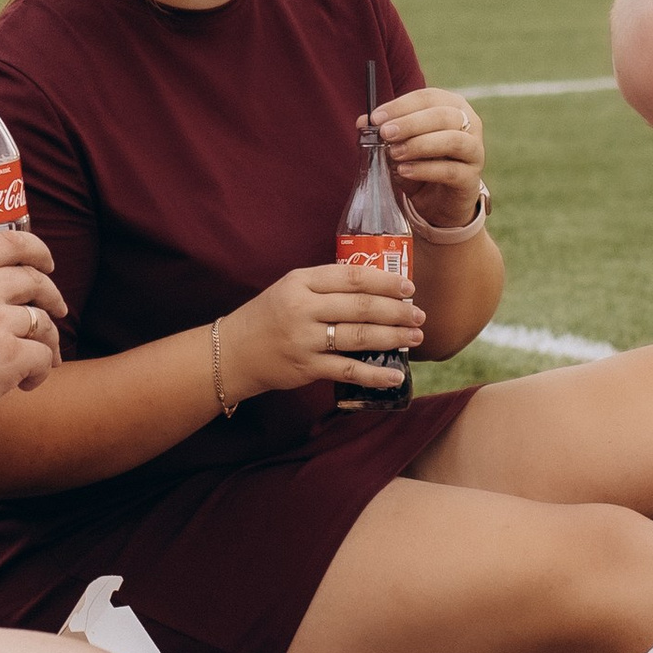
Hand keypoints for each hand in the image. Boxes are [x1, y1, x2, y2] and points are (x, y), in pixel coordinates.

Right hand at [0, 234, 67, 434]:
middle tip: (59, 310)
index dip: (37, 250)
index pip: (10, 242)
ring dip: (49, 342)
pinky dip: (41, 372)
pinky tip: (25, 384)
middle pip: (35, 281)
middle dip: (53, 297)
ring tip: (42, 359)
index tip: (48, 263)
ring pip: (45, 323)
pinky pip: (44, 357)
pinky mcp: (9, 356)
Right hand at [219, 264, 426, 399]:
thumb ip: (326, 286)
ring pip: (359, 336)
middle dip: (396, 311)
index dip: (385, 281)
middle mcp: (303, 307)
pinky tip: (395, 375)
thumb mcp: (291, 289)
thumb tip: (376, 288)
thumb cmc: (269, 317)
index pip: (351, 277)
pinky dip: (375, 374)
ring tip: (414, 337)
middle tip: (419, 315)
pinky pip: (348, 370)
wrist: (232, 352)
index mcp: (301, 281)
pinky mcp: (306, 367)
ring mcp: (304, 338)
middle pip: (360, 306)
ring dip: (392, 337)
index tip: (408, 287)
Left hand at [373, 87, 485, 227]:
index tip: (376, 118)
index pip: (428, 97)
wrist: (440, 202)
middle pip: (442, 115)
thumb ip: (385, 132)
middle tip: (385, 133)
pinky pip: (450, 170)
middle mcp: (469, 124)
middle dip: (410, 123)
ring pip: (452, 140)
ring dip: (419, 144)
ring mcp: (474, 151)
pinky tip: (404, 171)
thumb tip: (362, 122)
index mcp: (452, 107)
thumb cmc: (422, 164)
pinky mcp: (472, 177)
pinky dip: (425, 169)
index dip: (401, 106)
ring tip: (394, 153)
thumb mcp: (400, 146)